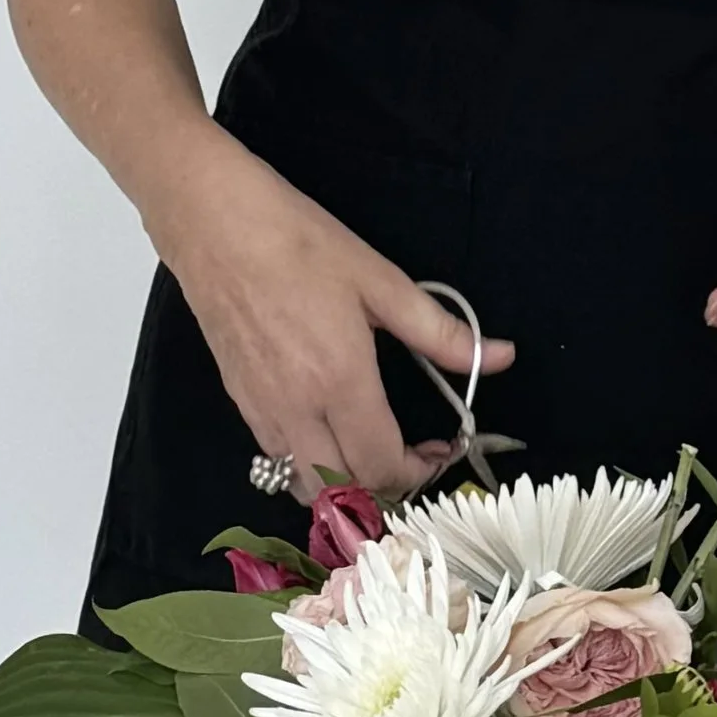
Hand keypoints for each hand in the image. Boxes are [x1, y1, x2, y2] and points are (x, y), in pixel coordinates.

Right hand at [155, 135, 511, 506]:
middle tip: (414, 457)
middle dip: (386, 488)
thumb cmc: (299, 244)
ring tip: (372, 453)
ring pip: (303, 487)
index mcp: (340, 383)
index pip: (382, 466)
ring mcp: (261, 411)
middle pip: (344, 492)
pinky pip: (276, 460)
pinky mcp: (238, 402)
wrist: (214, 225)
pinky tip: (329, 434)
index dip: (420, 473)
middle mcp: (296, 411)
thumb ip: (441, 332)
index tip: (441, 450)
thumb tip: (502, 356)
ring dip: (344, 487)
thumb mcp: (381, 281)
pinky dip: (308, 467)